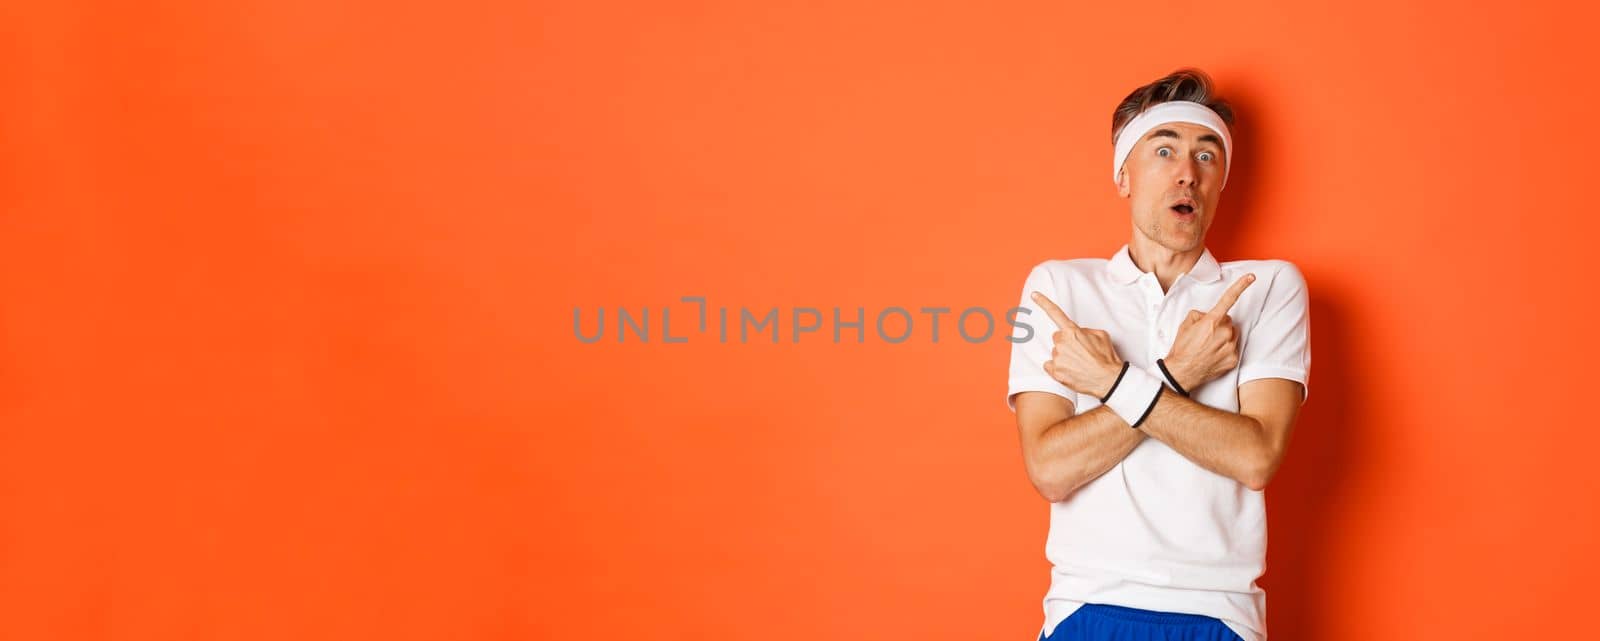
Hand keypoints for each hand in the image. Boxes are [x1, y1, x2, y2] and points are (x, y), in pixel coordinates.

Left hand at [1030, 291, 1125, 397]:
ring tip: (1079, 364)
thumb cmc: (1106, 357)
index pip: (1055, 313)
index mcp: (1072, 331)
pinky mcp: (1055, 372)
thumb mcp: (1101, 335)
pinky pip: (1050, 365)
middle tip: (1080, 352)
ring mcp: (1057, 358)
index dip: (1043, 302)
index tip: (1034, 294)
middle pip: (1057, 338)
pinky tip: (1070, 371)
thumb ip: (1084, 330)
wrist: (1108, 380)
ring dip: (1064, 356)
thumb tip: (1076, 333)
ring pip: (1055, 352)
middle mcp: (1062, 343)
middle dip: (1066, 343)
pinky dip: (1057, 368)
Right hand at [1163, 273, 1254, 390]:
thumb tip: (1209, 316)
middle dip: (1220, 324)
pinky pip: (1234, 348)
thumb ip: (1201, 314)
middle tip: (1206, 334)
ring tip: (1209, 346)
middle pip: (1229, 321)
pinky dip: (1226, 350)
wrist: (1181, 372)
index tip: (1251, 277)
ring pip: (1233, 334)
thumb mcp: (1186, 324)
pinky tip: (1214, 355)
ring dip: (1224, 336)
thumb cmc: (1182, 348)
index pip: (1229, 299)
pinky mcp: (1233, 359)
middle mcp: (1224, 332)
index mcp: (1212, 321)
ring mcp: (1230, 347)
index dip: (1240, 286)